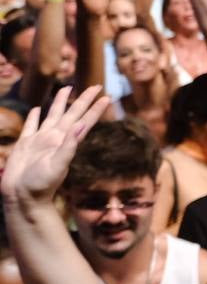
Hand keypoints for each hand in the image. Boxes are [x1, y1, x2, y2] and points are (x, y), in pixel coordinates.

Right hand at [0, 87, 108, 205]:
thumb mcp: (58, 166)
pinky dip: (34, 117)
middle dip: (83, 99)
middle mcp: (55, 138)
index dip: (95, 108)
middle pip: (72, 113)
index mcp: (65, 141)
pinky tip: (38, 109)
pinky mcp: (25, 145)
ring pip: (52, 115)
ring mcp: (40, 140)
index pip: (84, 120)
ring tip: (67, 88)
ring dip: (60, 102)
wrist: (22, 197)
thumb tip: (82, 126)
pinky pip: (31, 126)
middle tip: (96, 86)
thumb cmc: (41, 185)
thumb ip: (69, 147)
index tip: (107, 96)